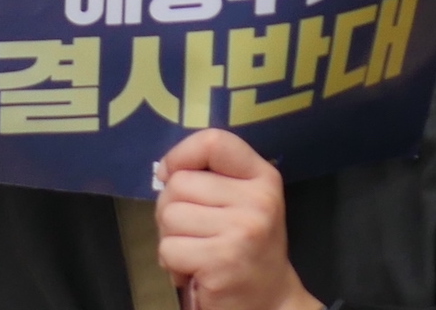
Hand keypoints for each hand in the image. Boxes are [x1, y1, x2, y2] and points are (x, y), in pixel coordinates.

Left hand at [151, 128, 317, 309]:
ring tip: (196, 252)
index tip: (172, 173)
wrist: (270, 301)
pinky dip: (172, 263)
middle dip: (171, 208)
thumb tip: (164, 172)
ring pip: (169, 216)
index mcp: (263, 177)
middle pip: (179, 183)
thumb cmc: (245, 246)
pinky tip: (194, 271)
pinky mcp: (222, 262)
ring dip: (171, 238)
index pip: (214, 142)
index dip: (182, 154)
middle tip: (192, 232)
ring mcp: (241, 232)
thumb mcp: (241, 201)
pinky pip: (169, 249)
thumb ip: (210, 177)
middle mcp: (258, 201)